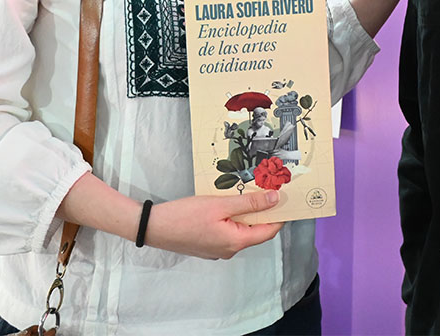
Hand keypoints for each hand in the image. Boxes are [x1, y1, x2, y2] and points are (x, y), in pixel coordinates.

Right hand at [145, 191, 282, 259]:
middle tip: (267, 188)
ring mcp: (218, 249)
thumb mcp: (220, 205)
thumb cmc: (185, 216)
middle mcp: (230, 250)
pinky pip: (228, 230)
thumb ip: (249, 202)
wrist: (154, 227)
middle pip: (255, 230)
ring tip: (247, 191)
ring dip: (246, 212)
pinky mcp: (209, 245)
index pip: (269, 230)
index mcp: (236, 242)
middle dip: (263, 210)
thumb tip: (275, 199)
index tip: (285, 198)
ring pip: (241, 229)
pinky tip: (229, 202)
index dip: (279, 214)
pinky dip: (233, 217)